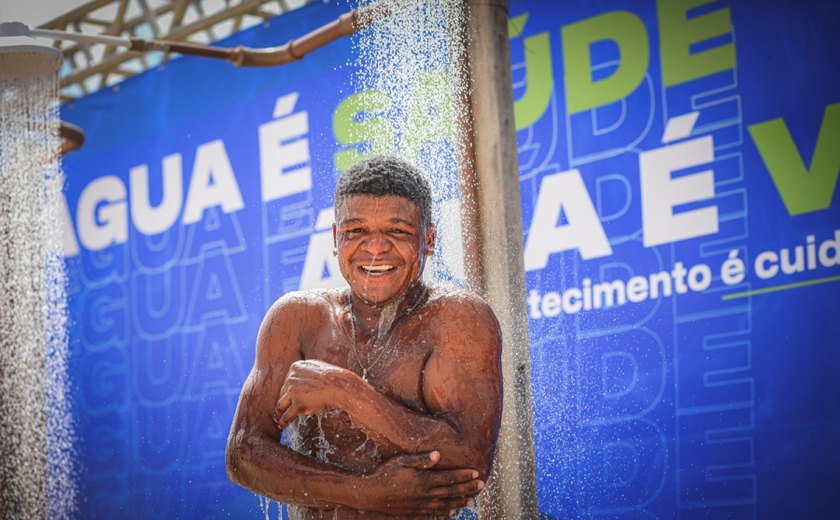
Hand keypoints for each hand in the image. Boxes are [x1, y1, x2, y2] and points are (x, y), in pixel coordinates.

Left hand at [274, 359, 361, 428]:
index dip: (288, 392)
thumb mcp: (318, 368)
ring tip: (279, 420)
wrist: (342, 387)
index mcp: (296, 367)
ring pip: (281, 404)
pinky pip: (287, 414)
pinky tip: (282, 425)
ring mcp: (293, 389)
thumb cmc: (335, 379)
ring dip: (279, 413)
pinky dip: (283, 421)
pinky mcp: (297, 402)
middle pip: (283, 392)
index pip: (287, 381)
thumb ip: (308, 373)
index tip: (287, 400)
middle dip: (283, 402)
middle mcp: (291, 376)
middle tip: (280, 412)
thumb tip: (301, 380)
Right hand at [356, 451, 483, 515]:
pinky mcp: (416, 512)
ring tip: (471, 501)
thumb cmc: (386, 473)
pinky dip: (445, 512)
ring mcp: (422, 505)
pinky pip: (434, 513)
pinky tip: (452, 512)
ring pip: (445, 503)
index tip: (476, 474)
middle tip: (481, 486)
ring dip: (460, 501)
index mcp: (425, 480)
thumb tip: (437, 455)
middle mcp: (426, 494)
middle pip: (451, 491)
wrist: (372, 494)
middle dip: (468, 488)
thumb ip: (421, 460)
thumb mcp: (403, 461)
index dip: (464, 476)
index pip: (450, 477)